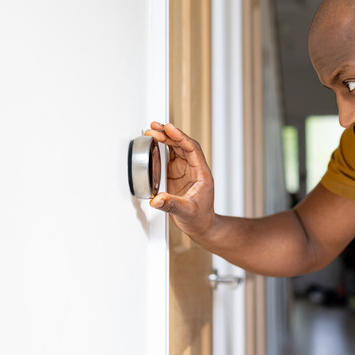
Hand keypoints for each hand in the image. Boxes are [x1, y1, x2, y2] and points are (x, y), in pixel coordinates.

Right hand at [144, 122, 215, 237]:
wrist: (202, 226)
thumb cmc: (200, 219)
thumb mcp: (186, 212)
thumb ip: (171, 204)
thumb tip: (156, 200)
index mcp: (201, 174)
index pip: (192, 149)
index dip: (181, 137)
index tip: (169, 129)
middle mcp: (194, 169)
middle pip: (183, 145)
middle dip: (169, 134)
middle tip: (155, 127)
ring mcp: (185, 171)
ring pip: (177, 148)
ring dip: (166, 138)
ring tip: (152, 130)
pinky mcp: (177, 174)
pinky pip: (171, 156)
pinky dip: (162, 148)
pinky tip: (154, 142)